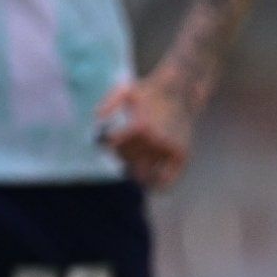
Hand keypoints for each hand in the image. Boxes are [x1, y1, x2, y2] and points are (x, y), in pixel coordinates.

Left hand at [93, 76, 196, 190]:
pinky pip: (169, 177)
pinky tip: (152, 186)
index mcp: (139, 127)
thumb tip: (95, 120)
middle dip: (122, 158)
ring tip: (134, 169)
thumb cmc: (150, 91)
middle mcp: (154, 140)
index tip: (108, 143)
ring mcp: (168, 148)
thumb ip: (108, 104)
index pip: (114, 148)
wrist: (180, 90)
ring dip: (136, 173)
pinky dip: (160, 185)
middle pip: (128, 162)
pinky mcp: (181, 154)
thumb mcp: (125, 90)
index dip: (108, 146)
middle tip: (123, 153)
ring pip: (145, 172)